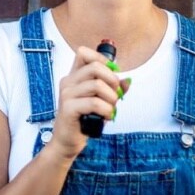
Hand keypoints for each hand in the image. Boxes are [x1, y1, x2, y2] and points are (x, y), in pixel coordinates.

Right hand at [47, 46, 129, 160]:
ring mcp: (66, 94)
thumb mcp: (101, 101)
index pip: (83, 53)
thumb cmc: (84, 120)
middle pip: (95, 67)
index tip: (112, 76)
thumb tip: (127, 80)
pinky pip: (94, 103)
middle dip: (112, 81)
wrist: (66, 142)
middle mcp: (68, 82)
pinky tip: (107, 117)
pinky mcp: (68, 108)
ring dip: (111, 99)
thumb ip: (113, 89)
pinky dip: (106, 110)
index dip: (102, 60)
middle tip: (116, 96)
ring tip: (111, 109)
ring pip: (97, 85)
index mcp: (73, 76)